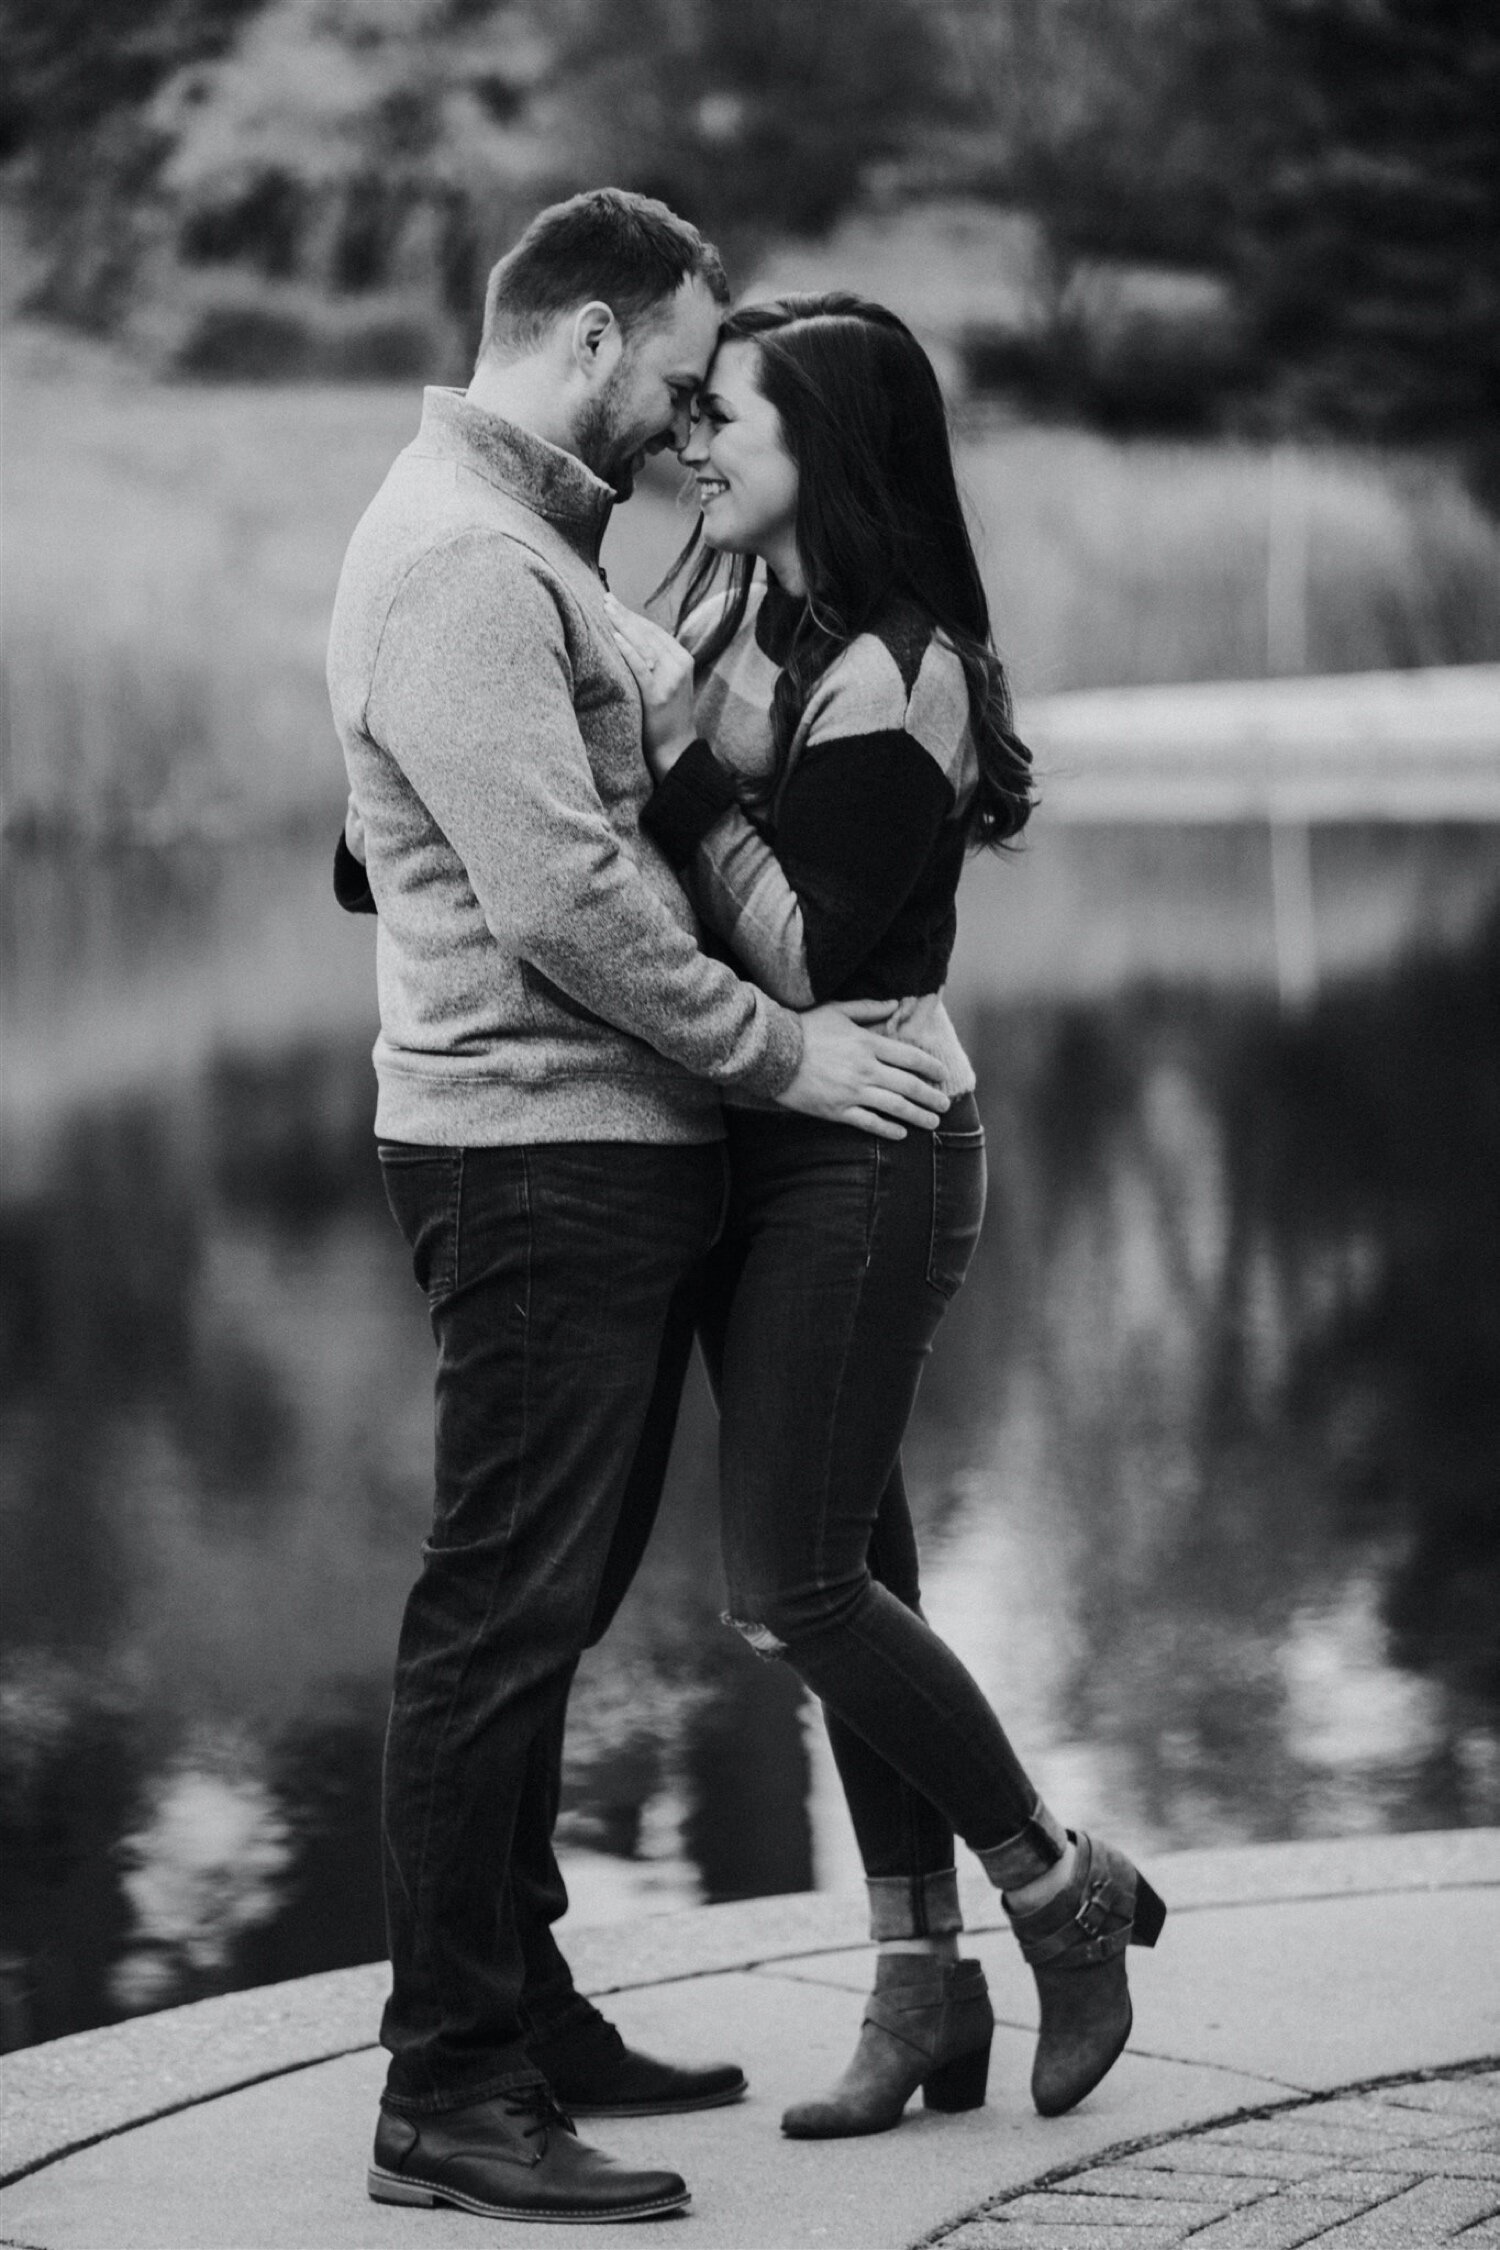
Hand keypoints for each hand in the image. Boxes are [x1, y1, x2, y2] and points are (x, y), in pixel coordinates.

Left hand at [604, 593, 695, 775]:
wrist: (675, 748)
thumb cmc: (666, 715)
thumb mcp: (669, 682)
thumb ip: (657, 661)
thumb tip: (630, 638)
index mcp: (683, 659)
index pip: (654, 630)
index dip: (633, 615)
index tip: (615, 603)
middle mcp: (679, 665)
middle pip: (648, 633)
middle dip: (625, 614)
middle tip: (605, 599)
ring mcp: (670, 680)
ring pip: (644, 645)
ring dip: (623, 625)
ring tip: (606, 610)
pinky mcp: (658, 695)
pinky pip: (640, 667)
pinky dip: (628, 650)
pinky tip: (615, 637)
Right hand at [776, 1001, 949, 1139]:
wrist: (773, 1053)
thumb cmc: (805, 1028)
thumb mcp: (838, 1010)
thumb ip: (869, 1008)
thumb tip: (896, 1003)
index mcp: (868, 1044)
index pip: (911, 1057)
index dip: (931, 1067)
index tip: (942, 1075)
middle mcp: (866, 1069)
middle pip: (909, 1085)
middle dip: (931, 1097)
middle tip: (945, 1105)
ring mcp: (853, 1092)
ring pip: (895, 1107)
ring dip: (918, 1116)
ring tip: (932, 1124)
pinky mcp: (837, 1110)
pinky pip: (869, 1123)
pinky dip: (888, 1129)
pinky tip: (901, 1133)